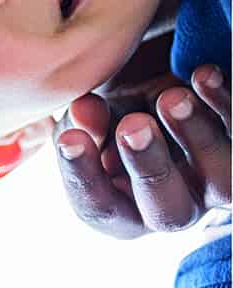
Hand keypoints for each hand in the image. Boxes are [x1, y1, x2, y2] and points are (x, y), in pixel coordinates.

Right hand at [56, 65, 230, 238]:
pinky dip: (224, 104)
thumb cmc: (115, 113)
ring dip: (197, 137)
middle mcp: (175, 205)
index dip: (85, 177)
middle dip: (151, 168)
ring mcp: (215, 183)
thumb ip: (82, 122)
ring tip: (171, 98)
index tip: (70, 139)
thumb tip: (85, 109)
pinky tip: (202, 75)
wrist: (157, 87)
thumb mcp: (89, 118)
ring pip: (223, 182)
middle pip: (170, 212)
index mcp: (124, 209)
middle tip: (132, 125)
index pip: (102, 209)